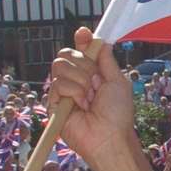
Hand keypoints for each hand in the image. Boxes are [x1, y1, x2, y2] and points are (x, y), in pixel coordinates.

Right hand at [45, 27, 136, 164]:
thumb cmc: (117, 113)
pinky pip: (57, 84)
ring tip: (90, 99)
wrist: (109, 136)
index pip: (79, 50)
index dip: (80, 40)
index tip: (84, 34)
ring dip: (81, 82)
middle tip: (96, 84)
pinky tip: (81, 107)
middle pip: (66, 53)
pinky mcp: (53, 103)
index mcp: (90, 73)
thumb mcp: (117, 82)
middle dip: (85, 66)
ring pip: (60, 66)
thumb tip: (100, 41)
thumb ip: (107, 61)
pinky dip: (74, 93)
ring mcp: (63, 91)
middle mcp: (74, 79)